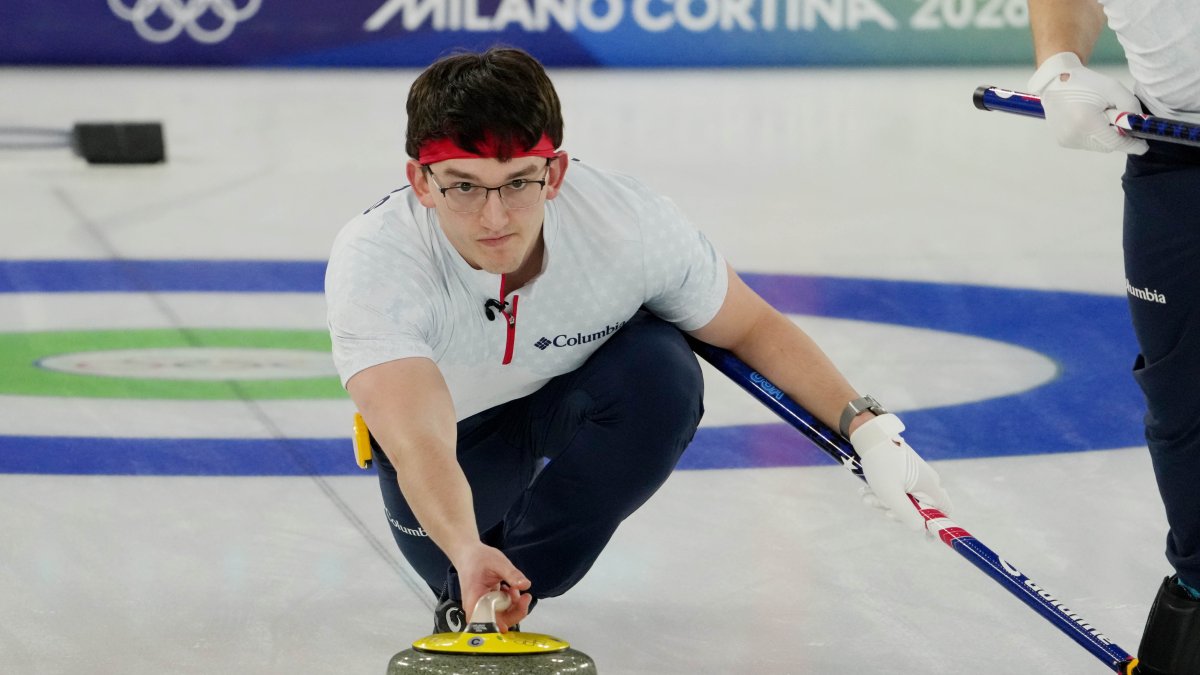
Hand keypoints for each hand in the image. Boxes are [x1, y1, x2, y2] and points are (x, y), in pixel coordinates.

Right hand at [453, 543, 531, 631]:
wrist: (468, 555)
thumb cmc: (477, 558)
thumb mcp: (498, 562)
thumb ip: (512, 574)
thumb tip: (525, 585)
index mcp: (475, 600)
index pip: (487, 623)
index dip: (502, 624)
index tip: (516, 611)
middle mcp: (477, 608)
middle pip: (499, 622)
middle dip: (515, 611)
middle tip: (524, 596)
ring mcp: (483, 607)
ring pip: (503, 617)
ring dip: (514, 605)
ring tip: (514, 588)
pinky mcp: (488, 605)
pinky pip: (502, 610)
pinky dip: (510, 601)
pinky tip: (509, 589)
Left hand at [851, 413, 950, 530]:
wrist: (870, 435)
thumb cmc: (881, 464)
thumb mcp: (891, 494)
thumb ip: (906, 514)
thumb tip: (919, 528)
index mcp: (930, 485)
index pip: (944, 510)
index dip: (937, 525)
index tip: (928, 539)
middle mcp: (927, 481)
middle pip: (919, 508)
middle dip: (895, 510)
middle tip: (874, 504)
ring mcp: (916, 476)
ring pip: (904, 499)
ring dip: (884, 501)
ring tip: (865, 494)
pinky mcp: (905, 472)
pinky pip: (897, 489)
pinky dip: (884, 492)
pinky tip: (867, 489)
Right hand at [1028, 51, 1147, 154]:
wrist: (1055, 82)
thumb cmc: (1086, 83)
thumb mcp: (1113, 88)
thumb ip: (1130, 106)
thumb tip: (1138, 125)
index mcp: (1087, 122)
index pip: (1115, 142)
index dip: (1131, 145)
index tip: (1143, 146)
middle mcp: (1075, 135)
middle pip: (1107, 146)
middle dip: (1117, 137)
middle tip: (1118, 121)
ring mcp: (1067, 140)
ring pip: (1097, 146)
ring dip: (1104, 136)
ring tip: (1099, 118)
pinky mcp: (1063, 141)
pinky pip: (1086, 144)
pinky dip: (1092, 136)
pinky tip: (1087, 121)